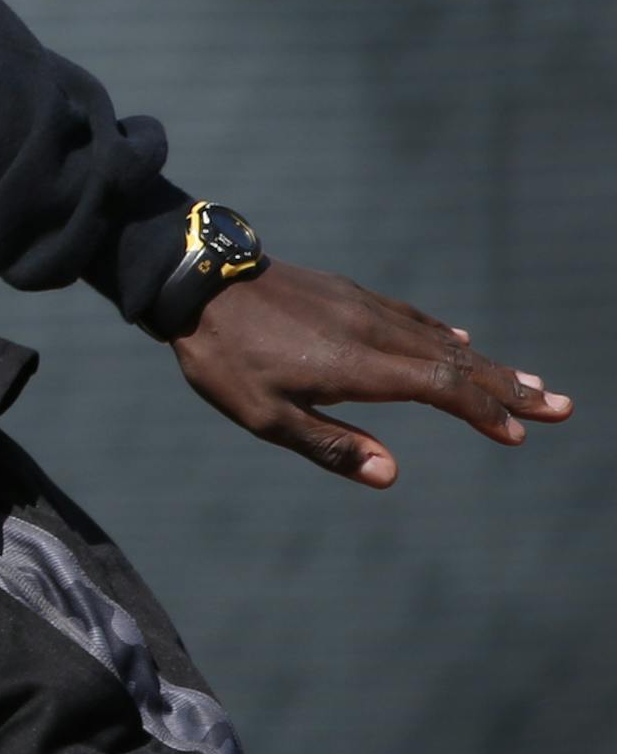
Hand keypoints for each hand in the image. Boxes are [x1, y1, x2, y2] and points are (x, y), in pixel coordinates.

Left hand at [172, 258, 572, 486]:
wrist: (191, 278)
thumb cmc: (222, 356)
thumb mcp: (265, 416)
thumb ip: (330, 445)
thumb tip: (392, 475)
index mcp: (357, 363)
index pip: (440, 388)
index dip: (484, 411)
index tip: (518, 433)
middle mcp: (369, 329)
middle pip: (454, 361)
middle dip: (509, 386)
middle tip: (562, 405)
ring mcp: (358, 305)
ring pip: (435, 338)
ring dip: (485, 362)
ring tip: (527, 380)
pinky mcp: (343, 292)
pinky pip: (407, 315)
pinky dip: (440, 333)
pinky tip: (459, 341)